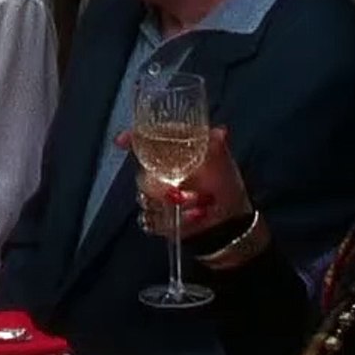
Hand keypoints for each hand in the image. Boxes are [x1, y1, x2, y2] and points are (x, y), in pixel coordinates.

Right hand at [118, 126, 250, 239]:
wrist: (231, 219)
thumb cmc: (224, 186)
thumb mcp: (223, 163)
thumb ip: (218, 146)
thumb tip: (221, 132)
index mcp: (169, 155)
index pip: (142, 142)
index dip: (130, 139)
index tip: (123, 142)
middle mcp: (157, 174)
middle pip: (141, 176)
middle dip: (161, 187)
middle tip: (180, 191)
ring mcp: (155, 198)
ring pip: (145, 199)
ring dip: (171, 205)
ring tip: (199, 205)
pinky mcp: (156, 220)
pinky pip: (150, 220)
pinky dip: (170, 221)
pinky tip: (191, 217)